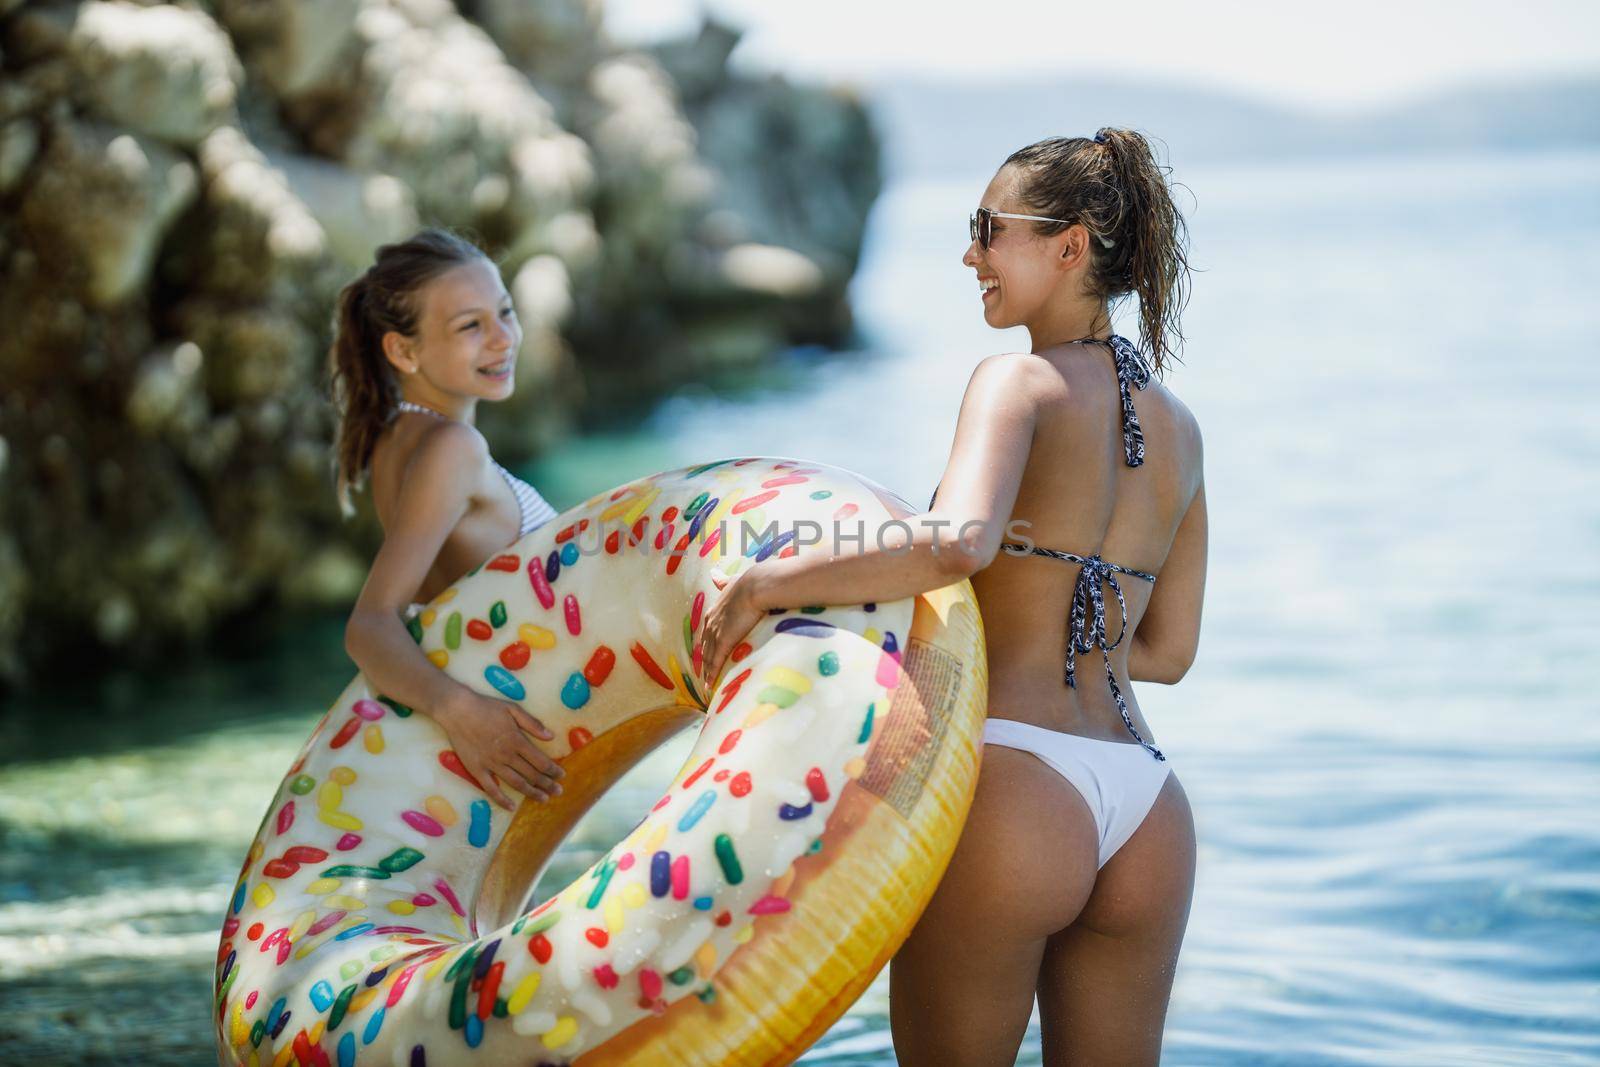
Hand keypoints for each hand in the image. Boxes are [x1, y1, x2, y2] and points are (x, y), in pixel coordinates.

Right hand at [433, 688, 565, 810]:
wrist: (457, 711)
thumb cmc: (486, 707)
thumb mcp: (513, 709)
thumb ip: (532, 723)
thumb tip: (551, 736)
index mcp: (517, 740)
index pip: (540, 760)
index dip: (553, 770)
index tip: (562, 776)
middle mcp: (507, 755)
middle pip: (531, 774)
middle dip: (547, 784)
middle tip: (558, 791)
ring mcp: (491, 764)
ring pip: (516, 783)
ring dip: (531, 792)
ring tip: (544, 799)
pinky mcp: (476, 770)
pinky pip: (491, 788)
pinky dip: (502, 800)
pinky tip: (512, 807)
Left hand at [696, 570, 764, 693]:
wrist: (757, 586)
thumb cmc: (749, 583)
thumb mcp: (732, 581)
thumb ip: (723, 581)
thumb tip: (715, 573)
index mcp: (714, 611)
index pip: (707, 632)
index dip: (706, 643)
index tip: (705, 652)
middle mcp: (711, 623)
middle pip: (704, 646)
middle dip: (704, 659)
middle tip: (703, 672)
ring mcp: (716, 633)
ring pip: (708, 657)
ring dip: (707, 671)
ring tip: (706, 683)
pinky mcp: (724, 642)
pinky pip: (716, 662)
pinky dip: (712, 675)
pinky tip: (709, 686)